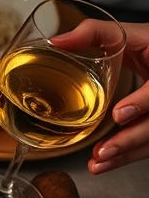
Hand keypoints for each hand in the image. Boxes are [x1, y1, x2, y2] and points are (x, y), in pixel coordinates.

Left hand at [81, 22, 148, 173]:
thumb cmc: (148, 44)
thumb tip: (57, 41)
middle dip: (130, 139)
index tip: (119, 114)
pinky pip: (148, 145)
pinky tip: (104, 164)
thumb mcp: (126, 34)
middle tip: (103, 152)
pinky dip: (127, 156)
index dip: (143, 102)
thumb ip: (94, 33)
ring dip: (126, 154)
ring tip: (98, 163)